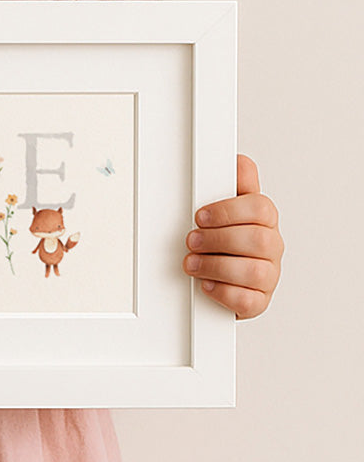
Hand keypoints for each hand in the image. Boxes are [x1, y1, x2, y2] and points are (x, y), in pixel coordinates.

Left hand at [183, 154, 282, 318]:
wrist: (219, 273)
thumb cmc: (222, 235)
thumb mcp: (226, 205)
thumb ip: (234, 183)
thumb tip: (239, 160)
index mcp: (264, 219)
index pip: (260, 208)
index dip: (228, 211)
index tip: (200, 215)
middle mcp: (271, 246)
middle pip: (258, 240)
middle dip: (218, 239)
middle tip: (191, 240)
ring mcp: (268, 275)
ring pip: (255, 271)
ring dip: (216, 266)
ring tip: (191, 263)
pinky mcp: (259, 301)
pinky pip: (249, 300)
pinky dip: (223, 292)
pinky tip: (206, 284)